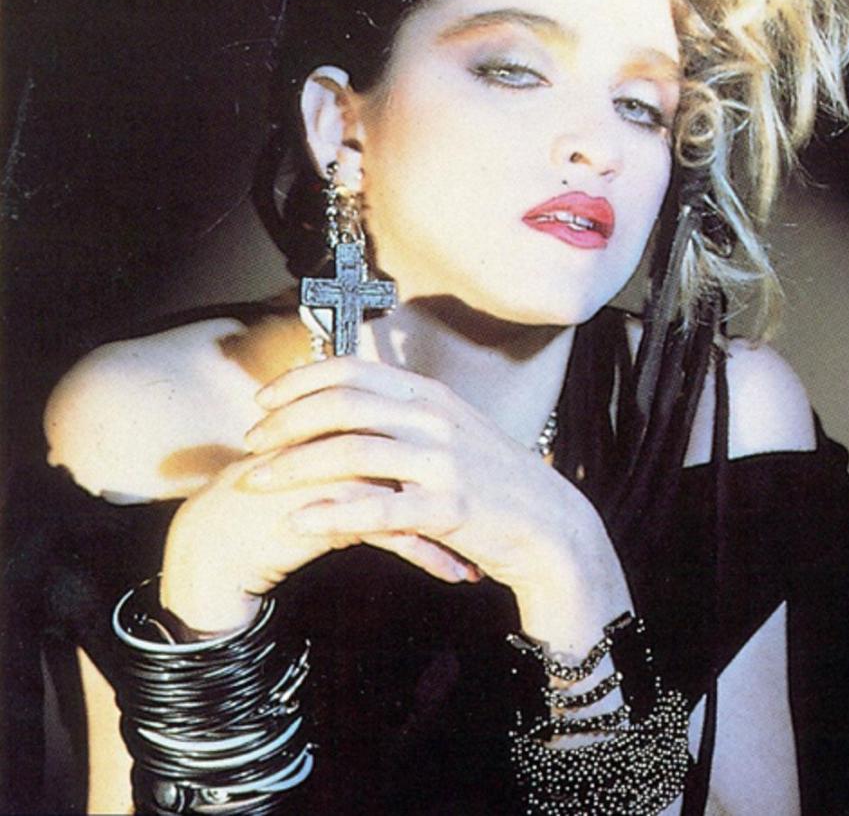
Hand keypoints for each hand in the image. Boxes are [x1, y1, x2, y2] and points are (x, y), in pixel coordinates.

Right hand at [160, 440, 474, 635]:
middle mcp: (346, 436)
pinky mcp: (330, 508)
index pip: (413, 432)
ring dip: (454, 531)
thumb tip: (409, 464)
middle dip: (462, 496)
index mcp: (344, 417)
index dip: (449, 461)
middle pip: (422, 461)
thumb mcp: (321, 470)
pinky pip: (395, 531)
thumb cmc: (270, 504)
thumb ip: (361, 455)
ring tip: (479, 556)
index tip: (479, 488)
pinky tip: (456, 572)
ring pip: (416, 496)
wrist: (215, 540)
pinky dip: (430, 555)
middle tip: (493, 522)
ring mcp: (339, 469)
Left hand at [243, 356, 631, 652]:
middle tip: (251, 442)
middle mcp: (434, 419)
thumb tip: (353, 403)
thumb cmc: (495, 481)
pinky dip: (331, 513)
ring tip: (256, 481)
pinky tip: (298, 521)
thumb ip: (407, 414)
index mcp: (431, 396)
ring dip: (294, 465)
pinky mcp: (448, 507)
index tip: (264, 400)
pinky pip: (378, 508)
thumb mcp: (454, 431)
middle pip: (343, 406)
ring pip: (352, 452)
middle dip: (286, 422)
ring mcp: (443, 461)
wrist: (550, 525)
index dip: (301, 381)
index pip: (353, 371)